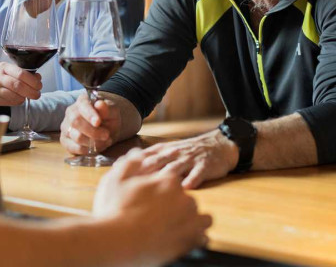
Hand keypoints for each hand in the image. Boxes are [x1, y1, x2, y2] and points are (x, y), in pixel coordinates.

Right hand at [0, 63, 41, 106]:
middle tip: (37, 94)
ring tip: (29, 96)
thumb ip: (21, 73)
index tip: (39, 85)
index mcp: (4, 67)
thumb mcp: (6, 69)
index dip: (32, 81)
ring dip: (25, 98)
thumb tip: (38, 78)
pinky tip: (19, 98)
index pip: (20, 73)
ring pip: (15, 96)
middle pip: (18, 86)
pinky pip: (10, 102)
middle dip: (31, 91)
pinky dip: (18, 102)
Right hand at [59, 92, 119, 154]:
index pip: (82, 105)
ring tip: (105, 141)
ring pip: (76, 136)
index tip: (98, 122)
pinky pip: (73, 148)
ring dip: (94, 142)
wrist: (107, 128)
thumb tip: (100, 104)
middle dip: (93, 131)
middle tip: (107, 135)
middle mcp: (71, 112)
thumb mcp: (113, 112)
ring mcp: (66, 126)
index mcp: (82, 101)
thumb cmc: (108, 118)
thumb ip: (107, 109)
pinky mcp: (65, 140)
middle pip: (76, 121)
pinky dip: (87, 150)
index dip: (89, 114)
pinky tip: (96, 147)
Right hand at [93, 159, 211, 265]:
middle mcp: (184, 199)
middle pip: (186, 199)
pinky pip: (202, 238)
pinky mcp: (191, 242)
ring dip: (191, 221)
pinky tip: (181, 239)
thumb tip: (137, 152)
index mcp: (168, 181)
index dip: (162, 188)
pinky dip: (195, 238)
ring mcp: (190, 221)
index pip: (173, 180)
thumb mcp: (115, 180)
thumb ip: (130, 164)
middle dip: (176, 205)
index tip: (154, 196)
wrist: (117, 243)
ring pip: (201, 218)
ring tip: (174, 228)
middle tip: (158, 214)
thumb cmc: (114, 209)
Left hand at [117, 130, 238, 188]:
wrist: (219, 146)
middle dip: (142, 173)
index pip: (143, 157)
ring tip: (154, 189)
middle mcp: (174, 153)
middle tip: (129, 186)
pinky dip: (191, 179)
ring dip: (164, 177)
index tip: (117, 177)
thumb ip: (151, 160)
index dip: (130, 166)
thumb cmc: (190, 153)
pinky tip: (185, 188)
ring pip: (174, 167)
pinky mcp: (204, 165)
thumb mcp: (169, 152)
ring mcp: (189, 159)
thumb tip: (127, 169)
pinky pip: (197, 173)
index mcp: (163, 151)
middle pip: (155, 162)